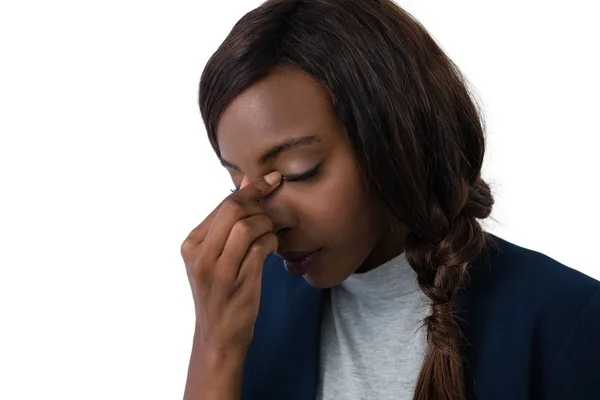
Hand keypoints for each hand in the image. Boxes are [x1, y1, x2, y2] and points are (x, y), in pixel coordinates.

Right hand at [181, 171, 281, 354]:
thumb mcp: (216, 255)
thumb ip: (229, 220)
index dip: (251, 189)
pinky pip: (260, 248)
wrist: (219, 336)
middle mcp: (199, 255)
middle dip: (259, 204)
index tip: (271, 179)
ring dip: (267, 225)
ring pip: (247, 227)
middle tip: (270, 214)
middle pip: (234, 210)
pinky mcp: (238, 283)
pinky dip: (271, 243)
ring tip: (269, 235)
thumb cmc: (220, 291)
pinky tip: (271, 248)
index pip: (223, 205)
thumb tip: (247, 181)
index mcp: (191, 244)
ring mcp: (217, 270)